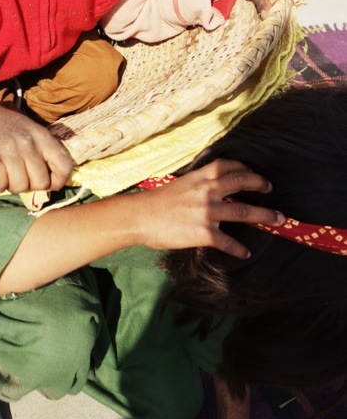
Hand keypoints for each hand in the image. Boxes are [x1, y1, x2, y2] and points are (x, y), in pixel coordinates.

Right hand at [0, 100, 73, 193]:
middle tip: (20, 177)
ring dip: (12, 187)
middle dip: (31, 186)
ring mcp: (8, 149)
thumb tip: (53, 183)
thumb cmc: (8, 128)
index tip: (48, 184)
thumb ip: (45, 152)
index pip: (64, 166)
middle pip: (40, 182)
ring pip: (20, 186)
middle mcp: (28, 142)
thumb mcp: (32, 132)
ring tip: (7, 176)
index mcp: (42, 136)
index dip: (58, 182)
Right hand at [131, 159, 283, 257]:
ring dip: (264, 215)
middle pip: (241, 183)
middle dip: (260, 185)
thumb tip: (211, 191)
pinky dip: (239, 248)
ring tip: (277, 219)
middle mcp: (206, 191)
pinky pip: (228, 241)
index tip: (253, 173)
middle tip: (270, 189)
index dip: (244, 168)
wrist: (140, 217)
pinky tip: (245, 253)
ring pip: (243, 211)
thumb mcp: (179, 185)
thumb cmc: (155, 203)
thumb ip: (197, 186)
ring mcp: (206, 211)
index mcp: (199, 177)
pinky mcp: (203, 232)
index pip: (227, 166)